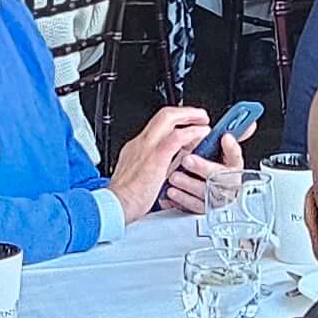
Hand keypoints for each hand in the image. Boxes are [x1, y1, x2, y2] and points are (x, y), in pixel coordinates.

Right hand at [109, 108, 215, 222]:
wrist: (114, 206)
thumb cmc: (125, 201)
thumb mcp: (141, 179)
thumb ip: (158, 169)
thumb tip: (175, 166)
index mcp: (136, 149)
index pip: (157, 127)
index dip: (175, 124)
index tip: (187, 127)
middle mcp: (140, 143)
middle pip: (162, 115)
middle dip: (183, 112)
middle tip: (198, 116)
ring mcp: (147, 147)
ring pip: (168, 118)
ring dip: (189, 116)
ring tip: (202, 120)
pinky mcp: (156, 156)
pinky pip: (177, 137)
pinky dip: (191, 132)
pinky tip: (201, 133)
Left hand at [155, 126, 240, 218]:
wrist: (188, 191)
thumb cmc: (204, 168)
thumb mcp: (210, 150)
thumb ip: (218, 137)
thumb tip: (244, 121)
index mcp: (231, 165)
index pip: (236, 156)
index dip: (232, 147)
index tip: (225, 137)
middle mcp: (226, 182)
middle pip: (221, 177)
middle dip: (204, 166)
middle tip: (188, 159)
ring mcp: (215, 197)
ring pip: (207, 193)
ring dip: (190, 183)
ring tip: (174, 176)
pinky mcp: (204, 209)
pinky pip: (195, 206)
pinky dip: (182, 198)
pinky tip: (171, 191)